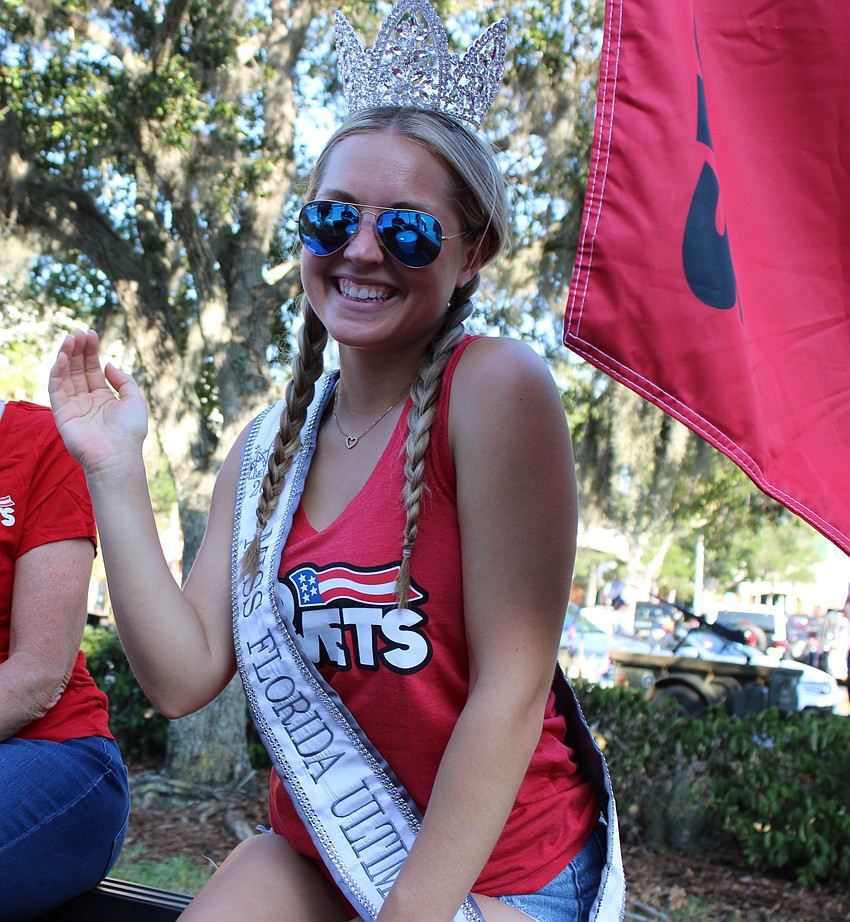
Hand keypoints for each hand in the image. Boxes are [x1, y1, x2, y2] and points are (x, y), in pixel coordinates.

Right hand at [48, 329, 148, 475]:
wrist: (118, 456)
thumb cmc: (130, 431)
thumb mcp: (135, 400)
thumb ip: (124, 380)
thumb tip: (107, 364)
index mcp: (103, 397)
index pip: (92, 369)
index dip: (91, 351)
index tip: (92, 333)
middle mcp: (86, 400)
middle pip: (77, 369)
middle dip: (78, 350)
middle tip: (80, 332)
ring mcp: (73, 406)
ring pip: (65, 375)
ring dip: (66, 356)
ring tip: (71, 339)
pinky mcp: (62, 413)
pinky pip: (56, 389)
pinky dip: (57, 372)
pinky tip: (62, 357)